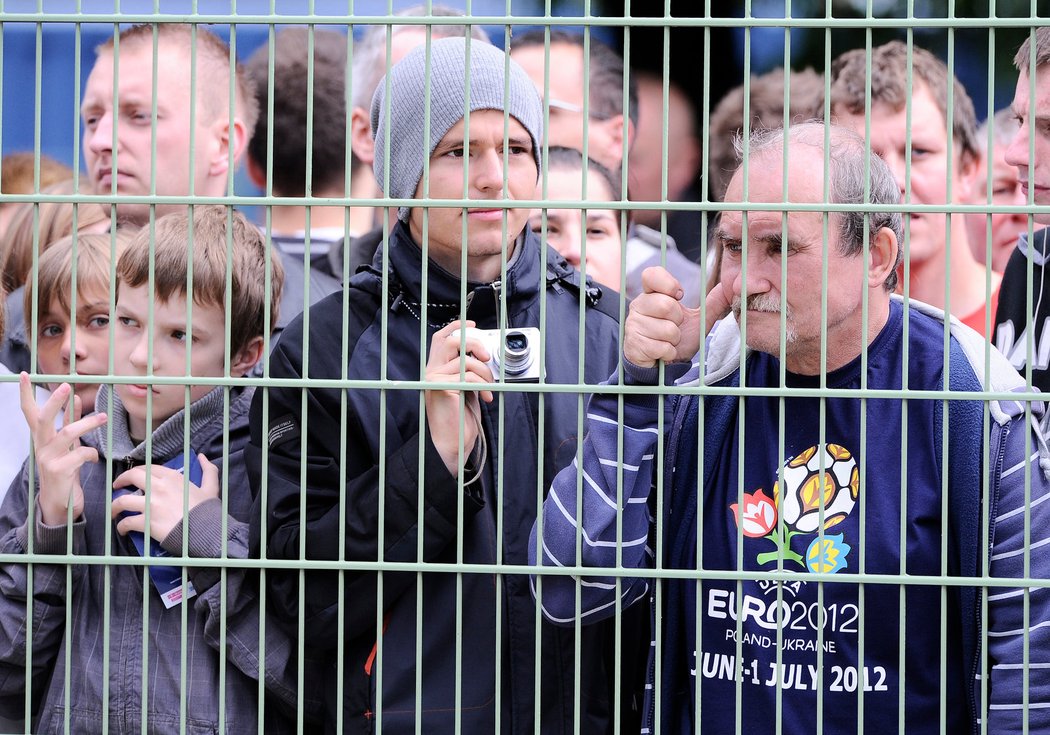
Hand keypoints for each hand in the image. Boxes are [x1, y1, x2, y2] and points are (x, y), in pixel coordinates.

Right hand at [20, 373, 106, 526]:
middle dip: (55, 401)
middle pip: (43, 419)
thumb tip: (76, 397)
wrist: (60, 505)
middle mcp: (40, 446)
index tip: (24, 374)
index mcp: (41, 437)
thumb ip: (70, 422)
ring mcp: (47, 459)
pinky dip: (92, 454)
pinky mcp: (59, 471)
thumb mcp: (68, 444)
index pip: (29, 412)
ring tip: (103, 417)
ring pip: (67, 434)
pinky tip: (94, 460)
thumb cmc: (65, 470)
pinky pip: (81, 454)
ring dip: (87, 424)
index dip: (25, 394)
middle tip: (67, 385)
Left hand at [111, 454, 218, 542]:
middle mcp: (158, 488)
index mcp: (172, 477)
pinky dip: (121, 526)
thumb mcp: (211, 487)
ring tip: (114, 512)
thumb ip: (208, 470)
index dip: (138, 471)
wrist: (205, 531)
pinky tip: (122, 529)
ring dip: (115, 506)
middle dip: (121, 480)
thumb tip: (202, 456)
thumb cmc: (207, 510)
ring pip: (122, 501)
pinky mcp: (146, 522)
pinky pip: (126, 522)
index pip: (148, 468)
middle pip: (131, 477)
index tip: (133, 477)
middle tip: (117, 487)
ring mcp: (150, 505)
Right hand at [424, 320, 493, 474]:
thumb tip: (483, 353)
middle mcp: (432, 371)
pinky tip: (486, 397)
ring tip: (489, 388)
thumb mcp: (466, 387)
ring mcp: (434, 379)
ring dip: (486, 373)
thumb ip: (468, 369)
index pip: (441, 338)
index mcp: (436, 369)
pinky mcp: (441, 387)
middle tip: (487, 356)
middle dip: (475, 343)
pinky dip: (484, 386)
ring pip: (467, 360)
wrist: (452, 442)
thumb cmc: (459, 417)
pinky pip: (469, 376)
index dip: (456, 326)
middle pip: (452, 340)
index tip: (473, 325)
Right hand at [623, 267, 732, 367]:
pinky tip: (663, 353)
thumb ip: (710, 304)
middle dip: (678, 321)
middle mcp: (638, 306)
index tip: (679, 296)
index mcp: (650, 294)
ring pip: (667, 329)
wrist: (660, 364)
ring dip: (675, 340)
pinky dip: (669, 353)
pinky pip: (662, 347)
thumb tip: (727, 286)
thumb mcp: (695, 320)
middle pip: (667, 305)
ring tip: (667, 341)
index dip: (668, 284)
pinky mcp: (634, 344)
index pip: (651, 274)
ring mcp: (633, 325)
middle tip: (673, 327)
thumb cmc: (674, 338)